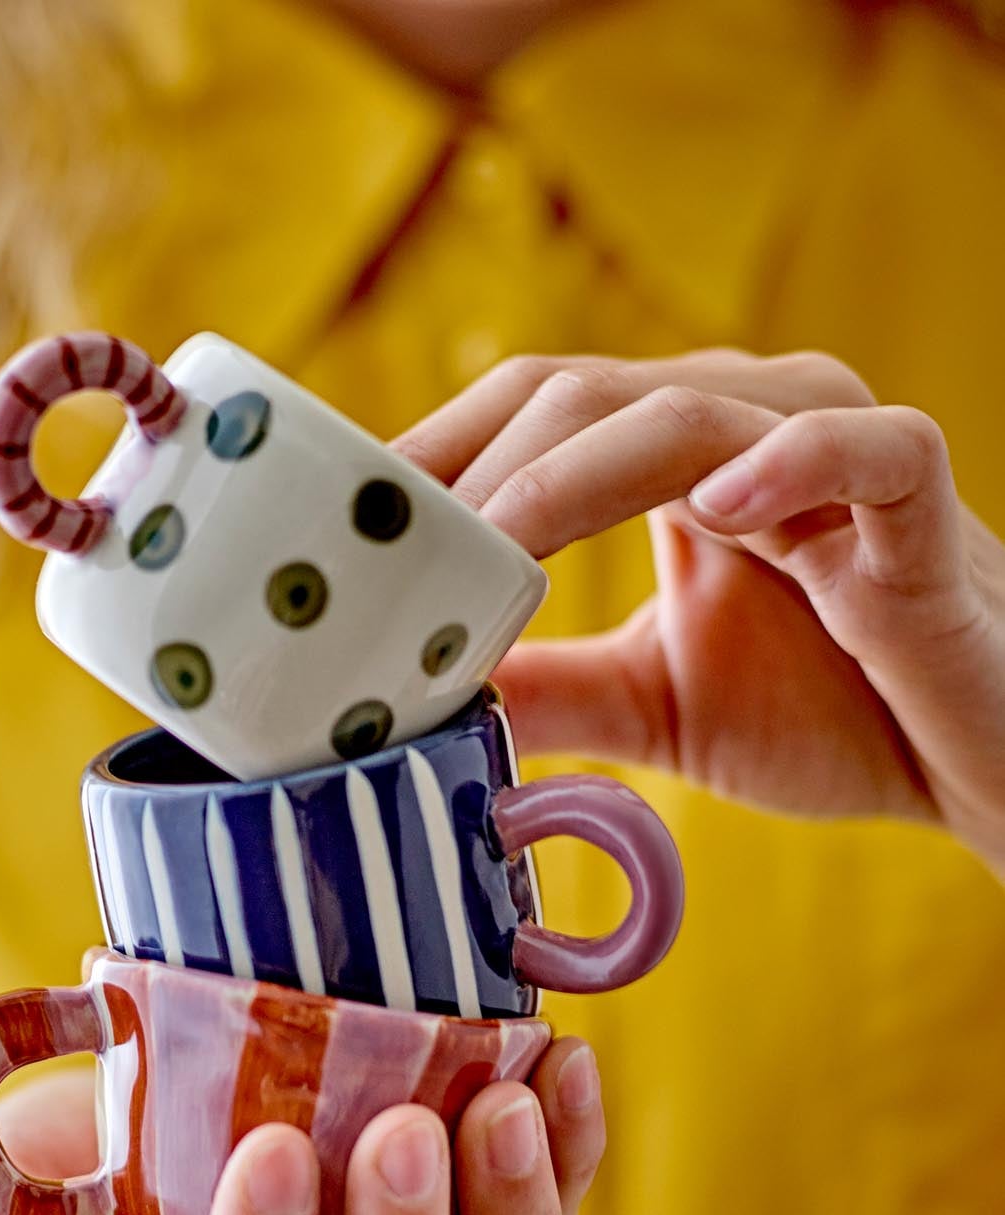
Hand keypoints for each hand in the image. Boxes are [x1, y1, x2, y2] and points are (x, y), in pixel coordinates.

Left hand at [395, 349, 1004, 879]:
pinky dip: (797, 466)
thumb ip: (545, 688)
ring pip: (688, 412)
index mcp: (669, 459)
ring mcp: (832, 454)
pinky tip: (723, 511)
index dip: (427, 457)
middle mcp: (742, 428)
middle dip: (469, 466)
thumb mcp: (651, 703)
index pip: (524, 414)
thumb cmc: (828, 712)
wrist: (974, 763)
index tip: (331, 523)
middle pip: (576, 394)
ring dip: (575, 472)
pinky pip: (866, 451)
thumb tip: (410, 701)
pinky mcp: (919, 505)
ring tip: (490, 539)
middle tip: (380, 547)